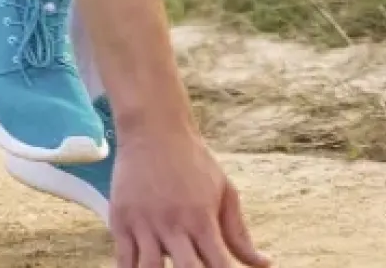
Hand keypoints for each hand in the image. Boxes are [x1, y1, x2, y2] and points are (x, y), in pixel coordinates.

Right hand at [111, 123, 270, 267]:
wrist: (154, 130)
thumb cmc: (194, 161)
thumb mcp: (224, 192)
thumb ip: (239, 234)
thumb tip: (265, 264)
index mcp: (202, 219)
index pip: (219, 265)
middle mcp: (174, 225)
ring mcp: (145, 224)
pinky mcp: (121, 222)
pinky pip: (123, 261)